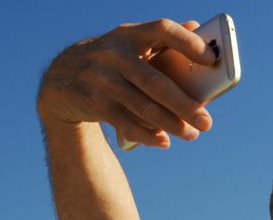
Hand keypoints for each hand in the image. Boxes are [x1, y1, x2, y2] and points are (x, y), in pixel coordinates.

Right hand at [37, 18, 216, 147]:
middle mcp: (114, 55)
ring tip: (192, 134)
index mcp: (130, 35)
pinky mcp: (94, 103)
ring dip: (172, 125)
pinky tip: (164, 141)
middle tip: (207, 123)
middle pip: (156, 83)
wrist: (61, 76)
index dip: (188, 43)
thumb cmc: (114, 60)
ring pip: (144, 107)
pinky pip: (127, 124)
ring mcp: (102, 80)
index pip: (162, 30)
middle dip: (185, 105)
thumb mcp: (131, 43)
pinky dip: (147, 135)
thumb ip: (163, 38)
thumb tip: (196, 25)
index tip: (212, 59)